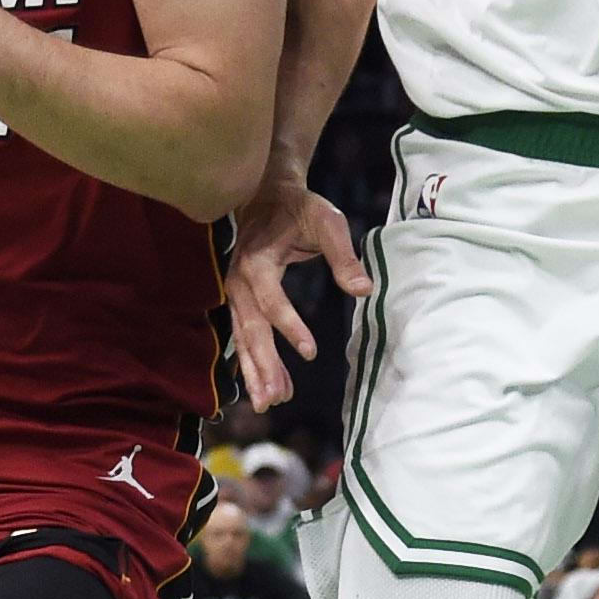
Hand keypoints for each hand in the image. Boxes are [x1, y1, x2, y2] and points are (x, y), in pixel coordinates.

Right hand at [225, 168, 371, 409]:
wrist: (266, 195)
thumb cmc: (301, 208)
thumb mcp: (327, 222)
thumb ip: (343, 256)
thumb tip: (363, 290)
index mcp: (258, 260)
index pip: (271, 299)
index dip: (289, 326)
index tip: (311, 351)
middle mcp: (239, 280)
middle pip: (251, 328)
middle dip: (263, 364)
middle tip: (274, 397)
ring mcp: (236, 293)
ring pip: (243, 338)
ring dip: (255, 371)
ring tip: (269, 403)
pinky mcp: (240, 301)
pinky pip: (244, 337)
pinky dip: (254, 363)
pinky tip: (269, 389)